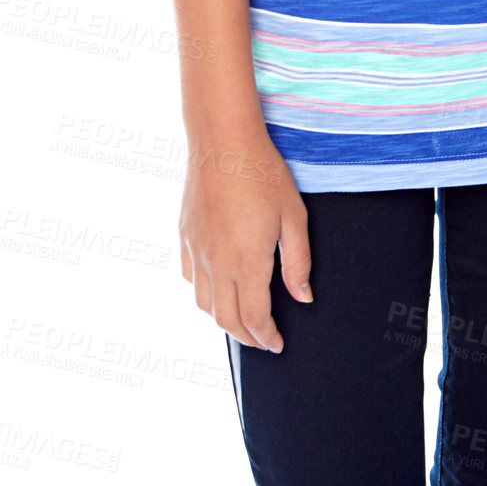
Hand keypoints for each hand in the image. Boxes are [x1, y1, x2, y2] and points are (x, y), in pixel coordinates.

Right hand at [179, 126, 312, 352]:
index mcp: (247, 262)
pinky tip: (217, 288)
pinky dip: (203, 295)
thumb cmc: (262, 173)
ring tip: (242, 320)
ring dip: (223, 320)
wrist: (223, 141)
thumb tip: (302, 296)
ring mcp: (196, 252)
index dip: (267, 338)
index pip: (255, 319)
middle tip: (262, 339)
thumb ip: (298, 262)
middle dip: (247, 337)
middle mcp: (217, 264)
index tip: (277, 344)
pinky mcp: (184, 238)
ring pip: (203, 306)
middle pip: (227, 321)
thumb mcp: (293, 216)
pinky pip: (189, 280)